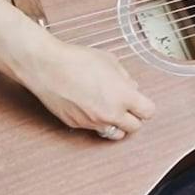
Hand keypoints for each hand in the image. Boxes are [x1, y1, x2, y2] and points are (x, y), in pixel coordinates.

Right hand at [11, 31, 156, 140]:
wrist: (46, 67)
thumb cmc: (77, 60)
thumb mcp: (110, 61)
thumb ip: (125, 78)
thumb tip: (131, 87)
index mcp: (124, 96)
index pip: (148, 112)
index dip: (145, 107)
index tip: (141, 103)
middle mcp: (111, 113)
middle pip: (134, 127)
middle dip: (133, 118)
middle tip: (127, 108)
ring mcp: (93, 122)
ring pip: (115, 134)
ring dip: (116, 125)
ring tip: (110, 111)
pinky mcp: (77, 124)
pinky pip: (93, 128)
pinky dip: (95, 121)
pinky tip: (89, 106)